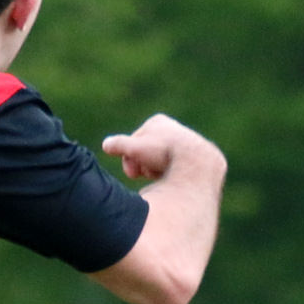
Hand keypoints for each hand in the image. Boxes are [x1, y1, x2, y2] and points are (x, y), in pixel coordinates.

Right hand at [102, 114, 217, 182]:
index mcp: (158, 122)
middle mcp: (173, 129)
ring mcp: (186, 144)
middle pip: (147, 152)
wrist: (197, 164)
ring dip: (155, 171)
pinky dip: (171, 176)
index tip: (132, 173)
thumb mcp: (136, 148)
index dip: (129, 158)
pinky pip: (176, 169)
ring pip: (160, 161)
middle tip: (143, 176)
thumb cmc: (165, 153)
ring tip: (160, 177)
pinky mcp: (196, 159)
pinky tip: (174, 181)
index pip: (134, 141)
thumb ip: (119, 145)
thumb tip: (106, 145)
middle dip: (143, 165)